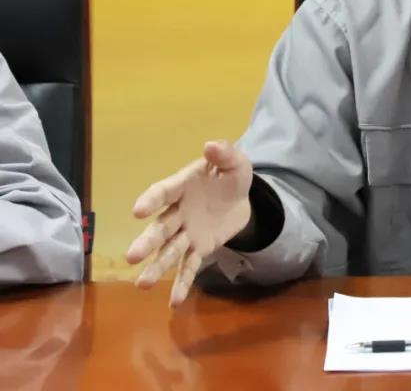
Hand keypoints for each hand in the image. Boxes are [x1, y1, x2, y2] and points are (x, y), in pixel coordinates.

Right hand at [125, 140, 252, 306]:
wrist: (240, 197)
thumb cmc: (229, 176)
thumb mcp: (235, 162)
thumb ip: (225, 154)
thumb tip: (212, 146)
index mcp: (182, 186)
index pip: (164, 192)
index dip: (152, 200)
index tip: (138, 211)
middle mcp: (178, 212)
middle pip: (161, 228)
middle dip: (147, 242)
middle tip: (132, 257)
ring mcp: (186, 232)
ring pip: (169, 251)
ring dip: (156, 267)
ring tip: (142, 285)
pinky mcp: (198, 248)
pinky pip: (188, 266)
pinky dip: (182, 283)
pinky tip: (174, 302)